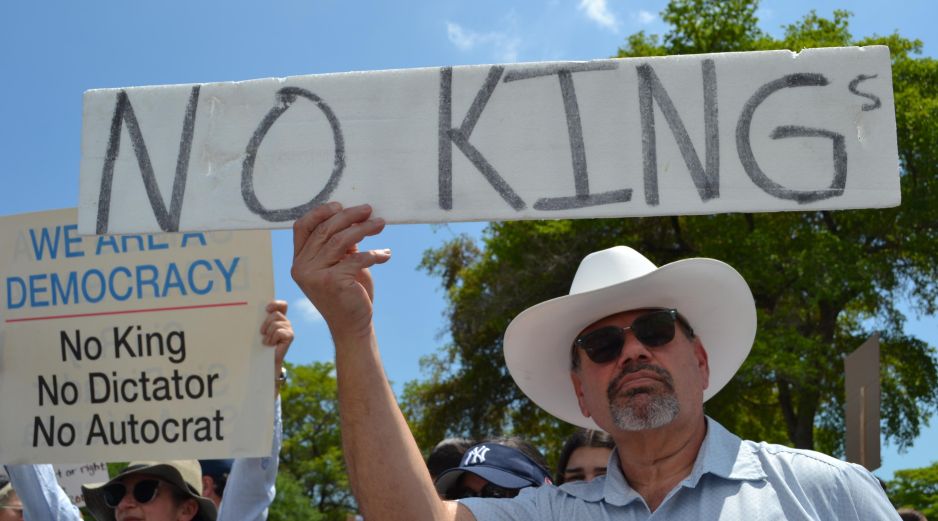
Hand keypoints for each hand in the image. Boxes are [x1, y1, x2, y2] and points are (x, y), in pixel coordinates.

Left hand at [261, 299, 293, 376]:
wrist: (265, 361)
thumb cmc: (260, 345)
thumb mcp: (259, 331)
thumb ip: (260, 321)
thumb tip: (248, 313)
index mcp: (278, 318)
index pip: (282, 305)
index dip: (276, 304)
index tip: (266, 309)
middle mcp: (285, 322)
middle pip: (276, 314)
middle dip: (266, 323)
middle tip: (262, 332)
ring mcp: (289, 329)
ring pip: (275, 324)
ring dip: (268, 333)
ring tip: (266, 341)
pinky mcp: (290, 336)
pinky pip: (279, 332)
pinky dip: (272, 338)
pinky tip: (270, 344)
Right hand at [291, 203, 389, 341]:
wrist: (352, 326)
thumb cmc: (348, 292)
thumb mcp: (341, 263)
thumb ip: (341, 243)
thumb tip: (354, 216)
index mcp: (299, 260)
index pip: (302, 227)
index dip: (320, 212)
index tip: (340, 205)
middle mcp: (301, 267)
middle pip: (325, 230)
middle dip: (349, 216)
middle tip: (369, 210)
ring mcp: (314, 275)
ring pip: (341, 240)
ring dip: (364, 229)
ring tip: (381, 224)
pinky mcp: (332, 282)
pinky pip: (356, 258)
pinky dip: (374, 253)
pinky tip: (386, 254)